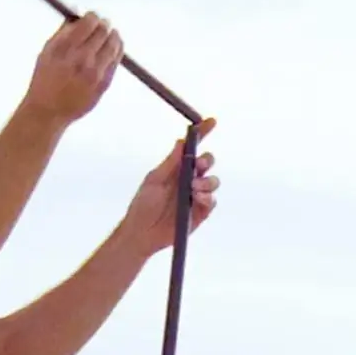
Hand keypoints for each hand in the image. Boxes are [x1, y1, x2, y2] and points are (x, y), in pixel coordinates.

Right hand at [24, 12, 124, 126]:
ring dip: (114, 37)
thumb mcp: (48, 51)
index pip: (88, 23)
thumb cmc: (45, 79)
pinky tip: (115, 48)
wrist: (49, 110)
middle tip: (104, 24)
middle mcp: (82, 58)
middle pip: (103, 32)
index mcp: (66, 47)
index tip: (92, 17)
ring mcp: (95, 72)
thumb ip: (63, 31)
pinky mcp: (103, 84)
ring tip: (113, 34)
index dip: (92, 17)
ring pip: (113, 46)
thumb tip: (76, 14)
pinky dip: (117, 52)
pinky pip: (116, 63)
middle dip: (104, 25)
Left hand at [122, 119, 220, 254]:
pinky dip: (207, 198)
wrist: (143, 232)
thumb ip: (170, 163)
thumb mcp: (155, 180)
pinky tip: (197, 198)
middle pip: (208, 163)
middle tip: (199, 165)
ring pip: (213, 182)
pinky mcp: (200, 214)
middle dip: (207, 160)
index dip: (203, 133)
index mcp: (177, 168)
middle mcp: (189, 180)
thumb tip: (181, 141)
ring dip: (207, 182)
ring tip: (194, 188)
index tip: (211, 121)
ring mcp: (196, 196)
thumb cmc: (144, 204)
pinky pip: (211, 202)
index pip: (193, 147)